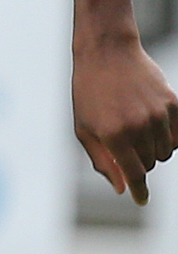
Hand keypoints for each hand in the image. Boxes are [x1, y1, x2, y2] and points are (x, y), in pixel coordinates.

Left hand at [73, 32, 177, 203]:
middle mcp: (139, 126)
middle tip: (123, 143)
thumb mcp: (84, 128)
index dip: (139, 190)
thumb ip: (103, 161)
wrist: (107, 54)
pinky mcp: (173, 103)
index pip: (134, 174)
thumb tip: (123, 188)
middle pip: (149, 163)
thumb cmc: (89, 93)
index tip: (140, 199)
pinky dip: (167, 137)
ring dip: (152, 149)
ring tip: (134, 130)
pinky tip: (152, 126)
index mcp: (114, 135)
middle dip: (137, 161)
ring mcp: (158, 114)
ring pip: (165, 151)